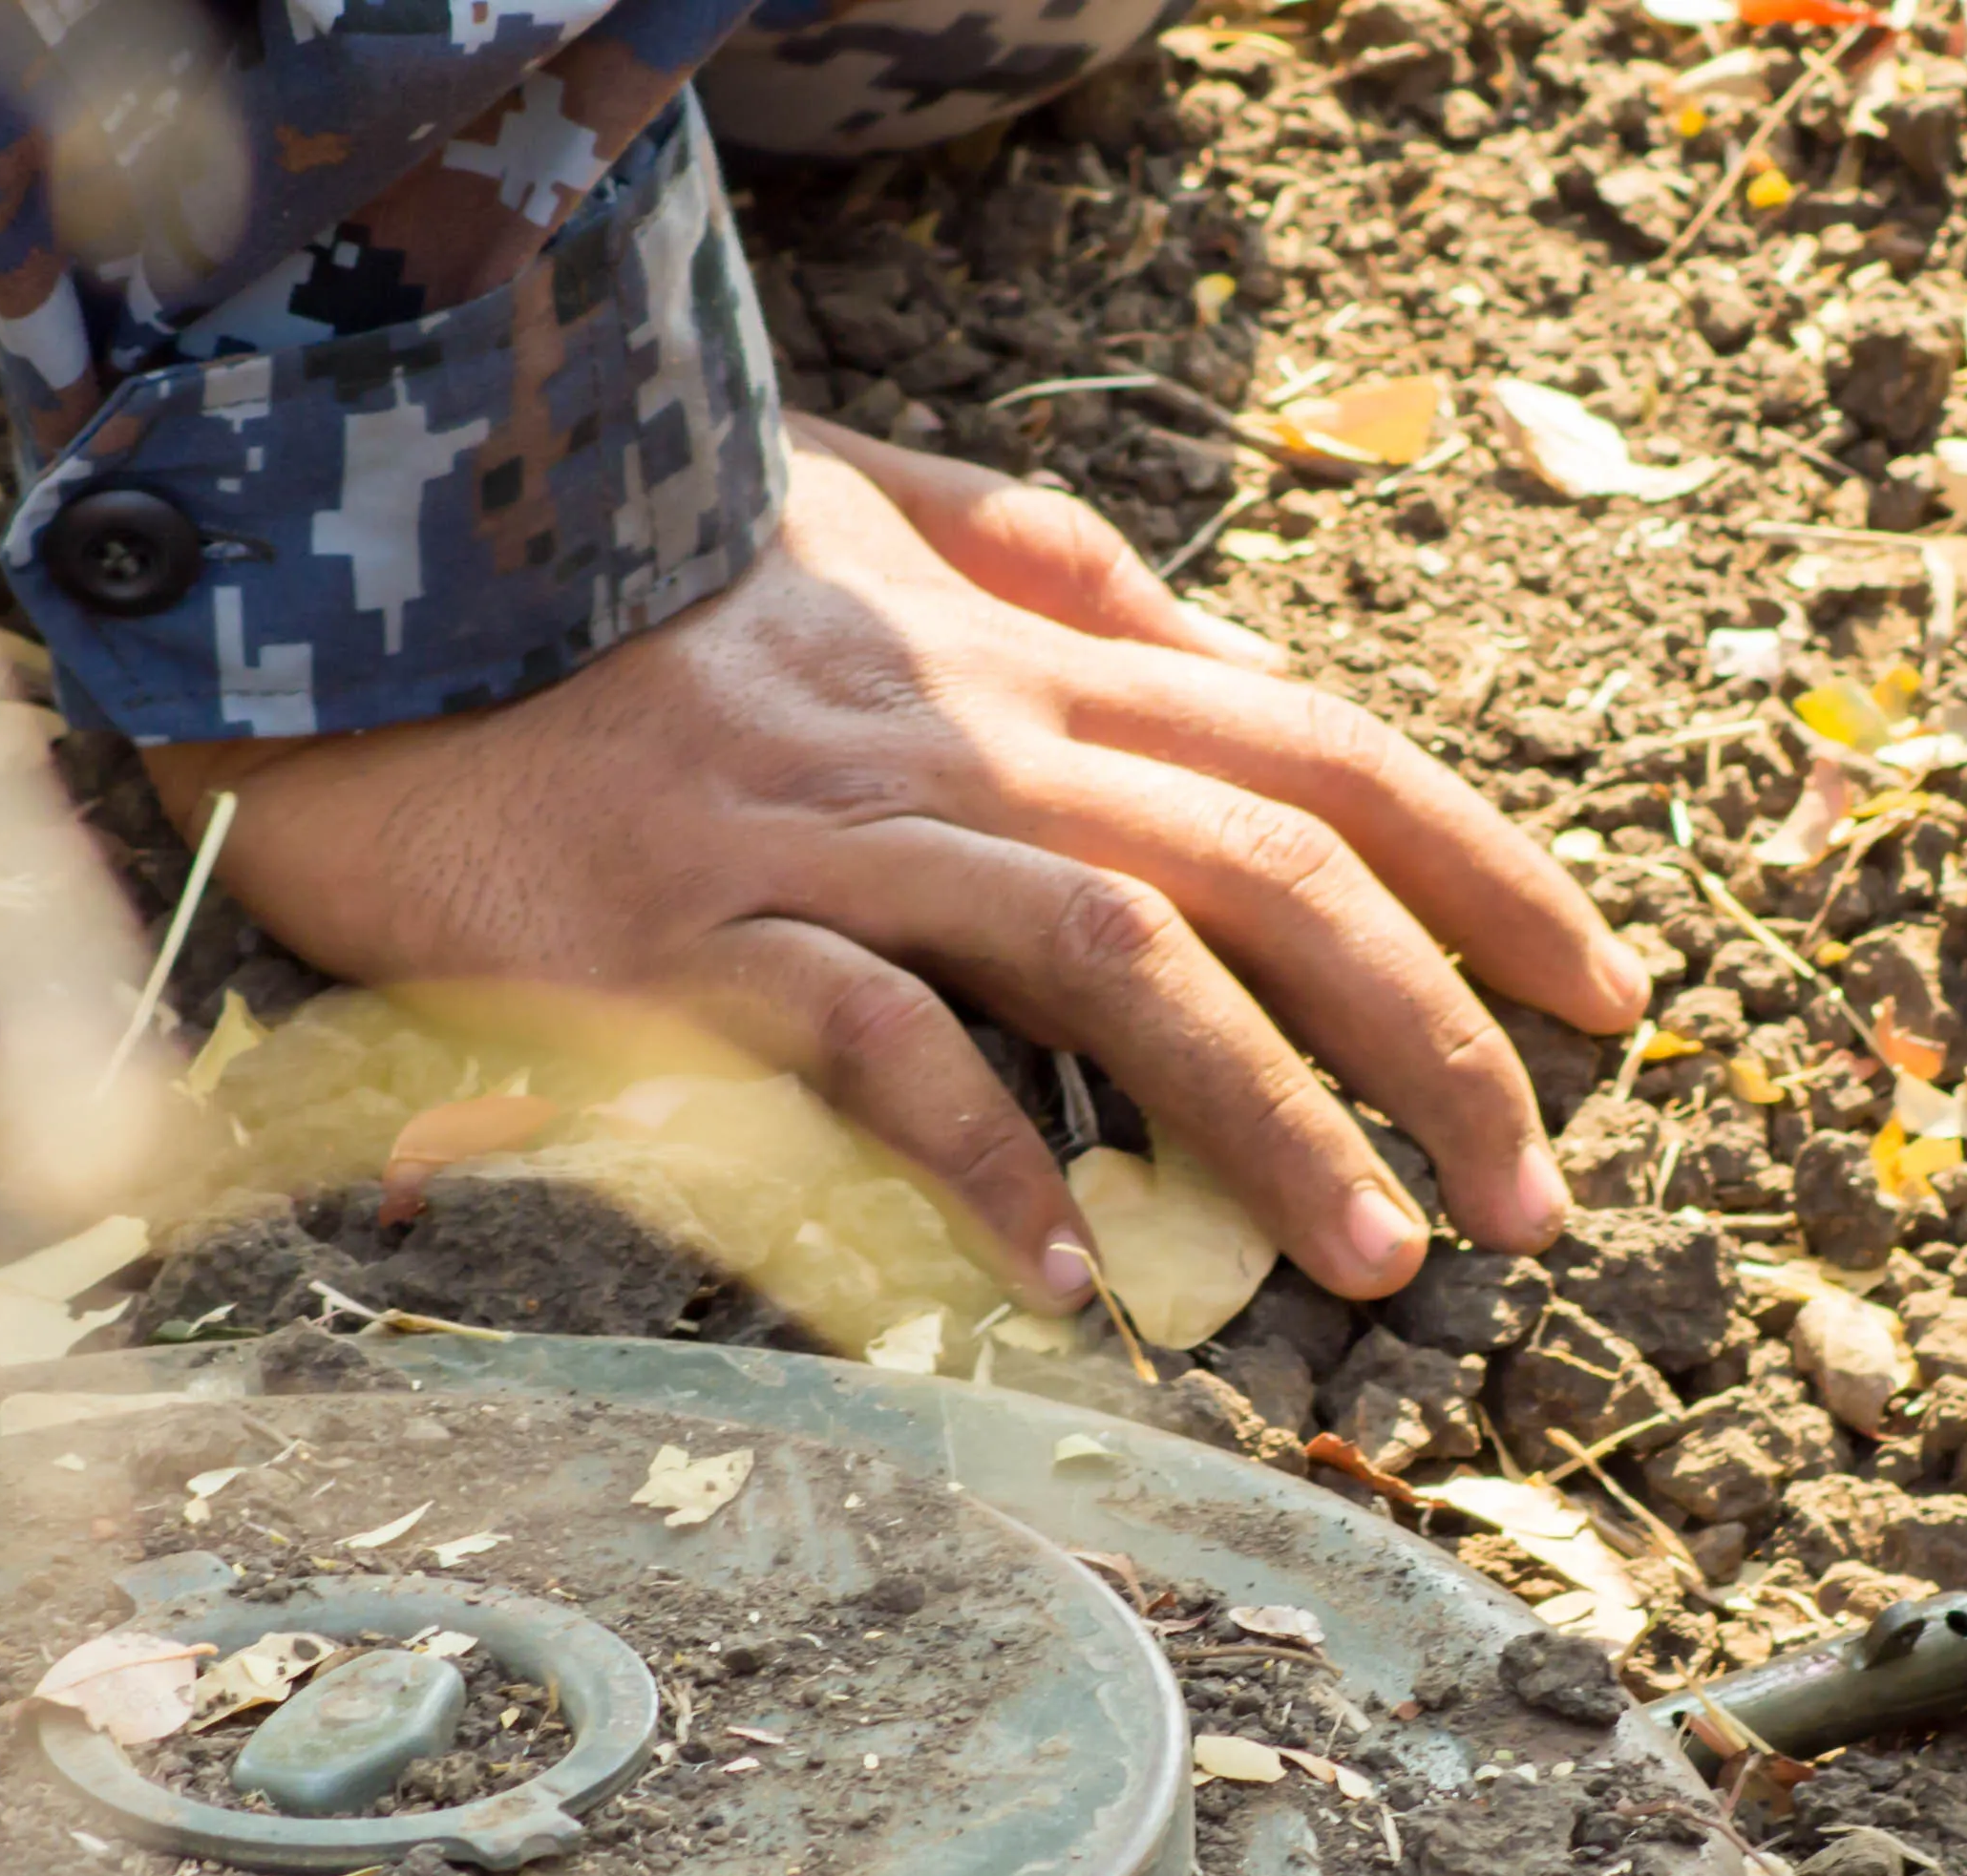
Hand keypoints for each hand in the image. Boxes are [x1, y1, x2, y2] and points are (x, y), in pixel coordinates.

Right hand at [146, 419, 1646, 1308]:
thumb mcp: (854, 505)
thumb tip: (1200, 625)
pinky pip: (874, 1046)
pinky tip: (1077, 1278)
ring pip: (1115, 959)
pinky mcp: (691, 931)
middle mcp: (965, 734)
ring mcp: (834, 832)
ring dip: (1269, 1117)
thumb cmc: (614, 576)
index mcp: (1023, 649)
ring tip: (1377, 1261)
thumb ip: (1034, 559)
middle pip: (1264, 867)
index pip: (1319, 747)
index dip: (1485, 871)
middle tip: (1536, 1203)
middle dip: (1436, 1037)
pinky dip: (987, 1162)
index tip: (1606, 1003)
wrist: (360, 572)